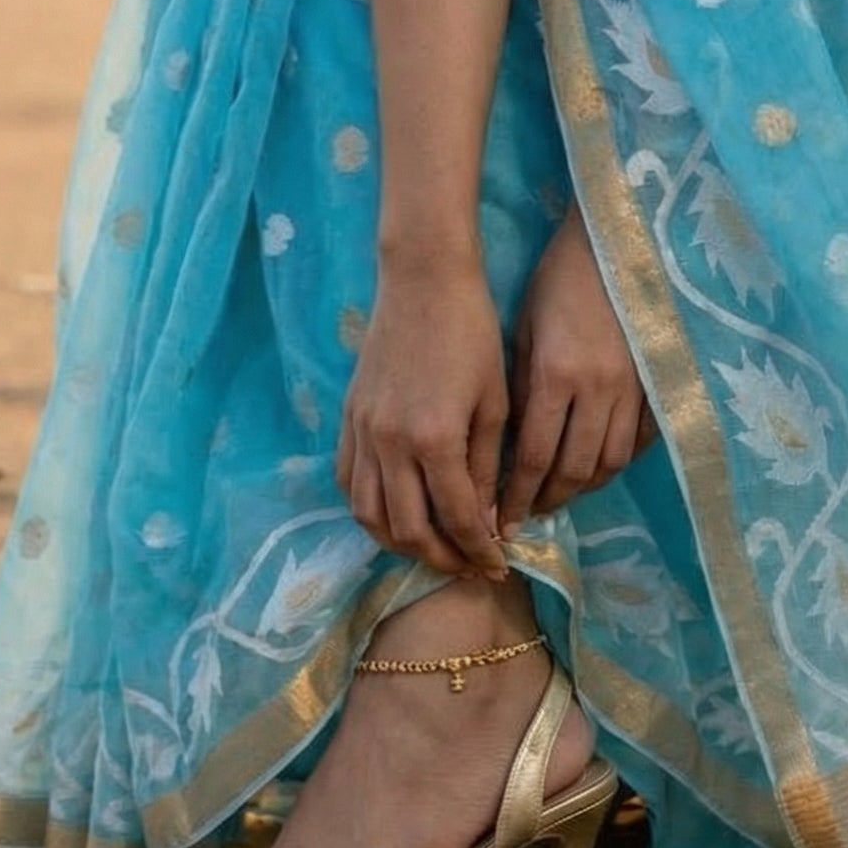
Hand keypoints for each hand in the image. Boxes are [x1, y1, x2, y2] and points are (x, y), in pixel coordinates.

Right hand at [337, 251, 509, 578]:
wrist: (423, 282)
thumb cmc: (472, 335)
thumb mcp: (494, 403)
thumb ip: (488, 467)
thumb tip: (489, 521)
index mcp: (434, 439)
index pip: (457, 517)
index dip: (479, 549)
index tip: (499, 564)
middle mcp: (389, 444)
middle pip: (407, 529)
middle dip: (441, 557)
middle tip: (468, 565)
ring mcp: (362, 433)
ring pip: (370, 515)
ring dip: (400, 543)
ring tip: (432, 548)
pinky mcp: (348, 420)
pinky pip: (349, 483)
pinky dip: (370, 511)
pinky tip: (395, 515)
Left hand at [499, 201, 656, 532]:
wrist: (612, 242)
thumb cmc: (556, 281)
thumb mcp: (524, 331)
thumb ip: (520, 390)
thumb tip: (508, 449)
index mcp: (556, 375)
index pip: (534, 458)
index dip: (516, 499)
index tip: (500, 525)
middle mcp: (598, 389)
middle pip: (575, 470)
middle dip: (548, 502)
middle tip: (528, 516)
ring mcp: (634, 388)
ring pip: (611, 463)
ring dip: (583, 488)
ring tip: (560, 494)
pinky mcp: (657, 382)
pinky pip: (642, 440)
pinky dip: (618, 461)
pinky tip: (598, 465)